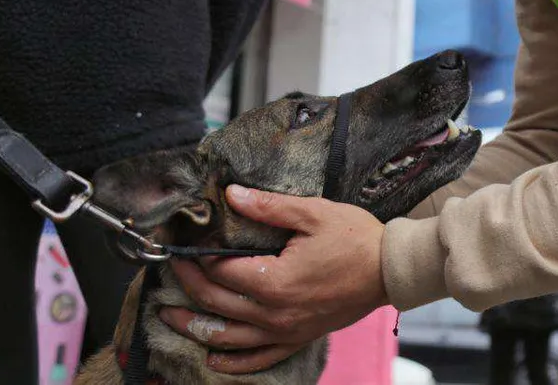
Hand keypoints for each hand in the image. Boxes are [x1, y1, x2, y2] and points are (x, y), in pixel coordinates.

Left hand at [159, 184, 387, 374]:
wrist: (389, 269)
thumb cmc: (355, 238)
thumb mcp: (313, 213)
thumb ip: (269, 206)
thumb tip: (230, 195)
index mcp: (274, 280)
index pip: (220, 270)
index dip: (198, 256)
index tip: (186, 242)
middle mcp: (274, 312)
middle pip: (215, 302)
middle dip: (186, 285)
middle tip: (171, 267)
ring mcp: (285, 331)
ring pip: (226, 337)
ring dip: (193, 327)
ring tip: (169, 316)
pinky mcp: (297, 339)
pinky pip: (257, 360)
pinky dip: (231, 363)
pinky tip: (212, 357)